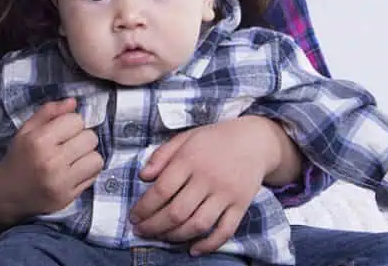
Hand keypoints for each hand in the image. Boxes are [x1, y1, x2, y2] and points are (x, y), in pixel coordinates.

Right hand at [0, 98, 103, 230]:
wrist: (8, 194)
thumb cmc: (18, 157)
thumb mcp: (26, 130)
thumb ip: (49, 112)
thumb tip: (74, 102)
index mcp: (39, 140)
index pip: (76, 121)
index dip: (71, 123)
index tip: (63, 130)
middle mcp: (52, 161)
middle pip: (90, 138)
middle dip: (82, 137)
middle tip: (70, 144)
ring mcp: (62, 182)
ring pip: (96, 158)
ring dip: (88, 155)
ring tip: (75, 157)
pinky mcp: (69, 197)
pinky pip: (94, 176)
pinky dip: (88, 170)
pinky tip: (75, 170)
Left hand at [130, 117, 278, 254]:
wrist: (253, 141)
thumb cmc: (213, 140)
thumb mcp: (184, 138)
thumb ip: (161, 156)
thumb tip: (142, 176)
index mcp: (190, 159)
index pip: (162, 189)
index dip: (144, 207)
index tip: (134, 216)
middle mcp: (208, 178)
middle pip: (177, 211)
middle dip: (154, 226)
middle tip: (141, 231)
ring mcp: (226, 194)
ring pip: (198, 224)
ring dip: (175, 236)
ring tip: (161, 238)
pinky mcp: (241, 205)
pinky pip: (225, 231)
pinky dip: (208, 245)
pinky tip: (192, 249)